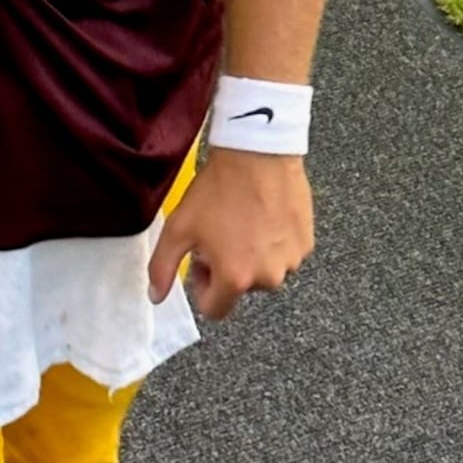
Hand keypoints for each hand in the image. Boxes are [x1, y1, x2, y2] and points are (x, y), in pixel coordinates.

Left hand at [147, 150, 314, 321]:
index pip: (216, 309)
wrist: (257, 153)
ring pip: (265, 271)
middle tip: (221, 234)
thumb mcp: (179, 228)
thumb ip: (163, 268)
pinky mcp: (306, 243)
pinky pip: (285, 254)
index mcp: (235, 279)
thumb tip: (156, 296)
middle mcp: (268, 277)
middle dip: (229, 269)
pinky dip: (274, 243)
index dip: (203, 288)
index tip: (202, 263)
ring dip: (253, 256)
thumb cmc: (218, 190)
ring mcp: (291, 260)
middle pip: (241, 288)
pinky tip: (263, 216)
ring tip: (243, 222)